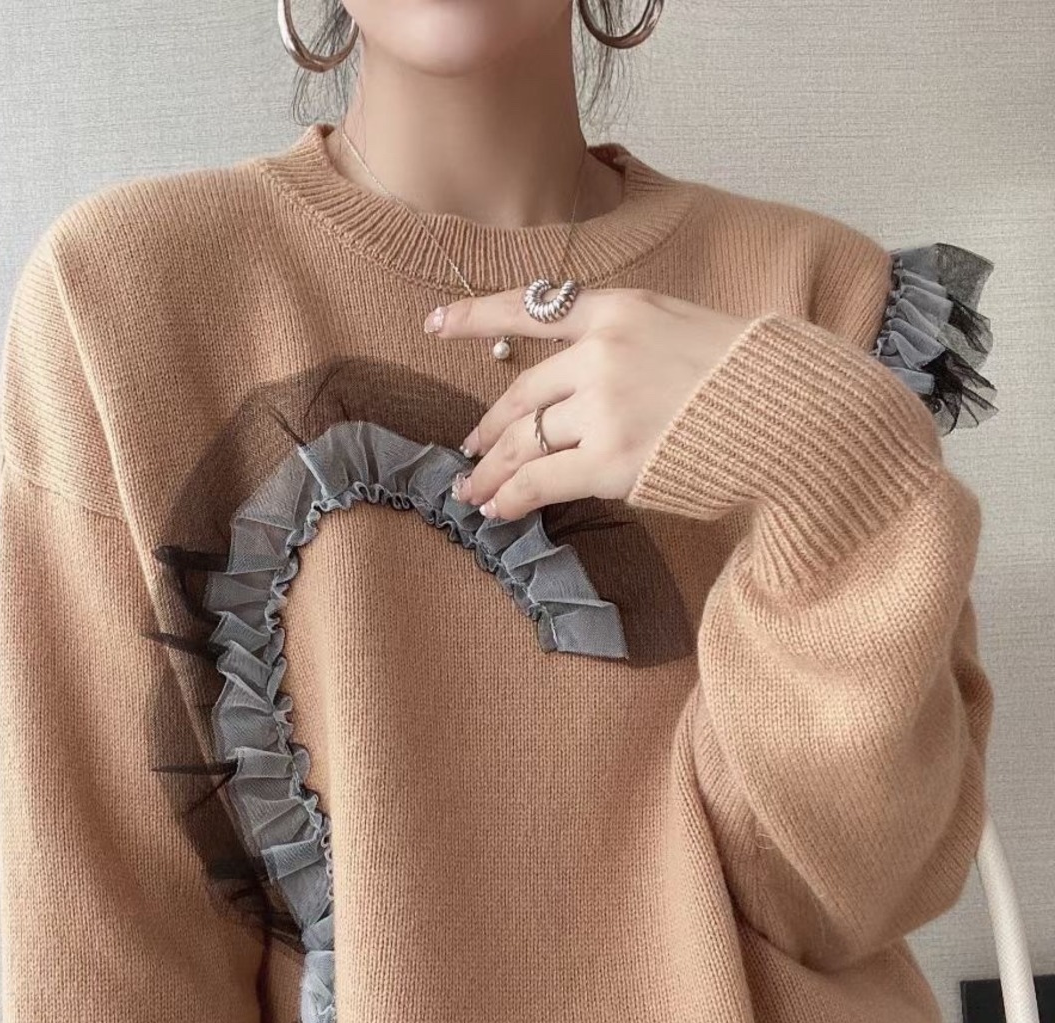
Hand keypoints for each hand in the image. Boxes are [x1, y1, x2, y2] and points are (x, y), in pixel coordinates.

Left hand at [424, 287, 753, 520]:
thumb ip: (633, 345)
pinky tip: (496, 509)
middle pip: (522, 392)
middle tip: (470, 449)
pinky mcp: (610, 460)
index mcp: (621, 309)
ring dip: (492, 471)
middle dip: (489, 427)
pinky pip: (541, 480)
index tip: (435, 323)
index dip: (476, 316)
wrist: (794, 416)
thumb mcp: (687, 329)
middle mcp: (602, 353)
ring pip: (524, 440)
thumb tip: (590, 380)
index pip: (532, 306)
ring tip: (472, 490)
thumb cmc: (753, 380)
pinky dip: (512, 497)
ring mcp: (604, 407)